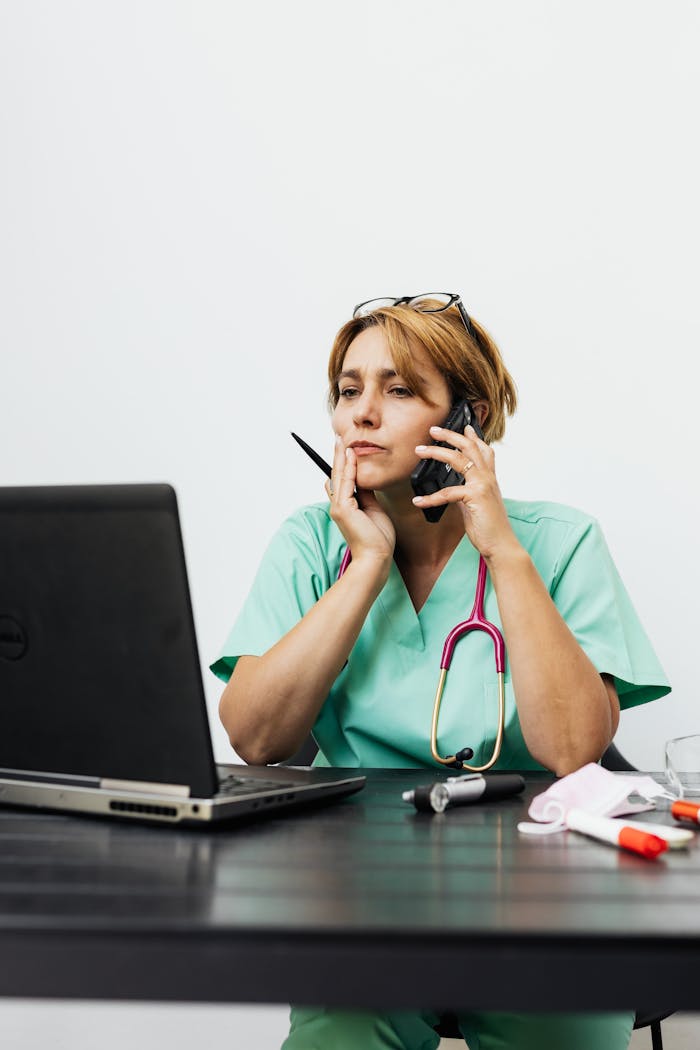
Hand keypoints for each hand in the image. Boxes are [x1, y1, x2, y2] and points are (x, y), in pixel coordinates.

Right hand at [326, 438, 394, 567]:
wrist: (376, 557)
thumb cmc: (377, 538)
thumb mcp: (373, 510)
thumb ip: (366, 494)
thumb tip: (364, 480)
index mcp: (345, 506)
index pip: (342, 481)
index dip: (343, 464)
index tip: (345, 450)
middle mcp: (339, 505)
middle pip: (338, 475)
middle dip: (338, 456)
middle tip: (339, 438)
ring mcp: (339, 507)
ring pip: (340, 477)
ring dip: (341, 457)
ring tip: (342, 441)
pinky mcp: (343, 509)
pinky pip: (347, 483)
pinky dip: (349, 468)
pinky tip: (350, 455)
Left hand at [413, 425, 518, 560]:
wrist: (501, 544)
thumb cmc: (490, 527)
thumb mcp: (478, 505)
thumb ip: (467, 493)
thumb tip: (454, 489)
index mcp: (489, 478)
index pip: (484, 450)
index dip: (474, 437)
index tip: (465, 426)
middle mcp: (488, 477)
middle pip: (469, 447)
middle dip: (450, 435)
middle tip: (433, 429)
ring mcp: (483, 485)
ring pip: (458, 459)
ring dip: (436, 452)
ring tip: (420, 450)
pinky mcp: (475, 496)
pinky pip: (448, 492)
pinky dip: (430, 497)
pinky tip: (418, 500)